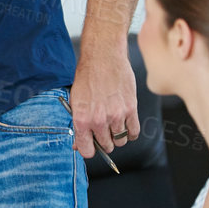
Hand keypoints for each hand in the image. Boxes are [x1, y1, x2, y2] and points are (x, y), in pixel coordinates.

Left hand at [69, 43, 137, 159]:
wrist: (103, 57)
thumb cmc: (87, 77)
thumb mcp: (74, 101)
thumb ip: (77, 124)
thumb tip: (77, 144)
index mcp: (82, 119)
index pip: (87, 150)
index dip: (89, 150)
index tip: (91, 146)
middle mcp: (99, 120)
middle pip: (106, 146)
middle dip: (104, 142)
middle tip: (103, 131)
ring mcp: (116, 116)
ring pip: (120, 141)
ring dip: (117, 136)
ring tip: (113, 124)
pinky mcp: (131, 109)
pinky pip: (134, 132)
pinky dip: (130, 132)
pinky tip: (125, 125)